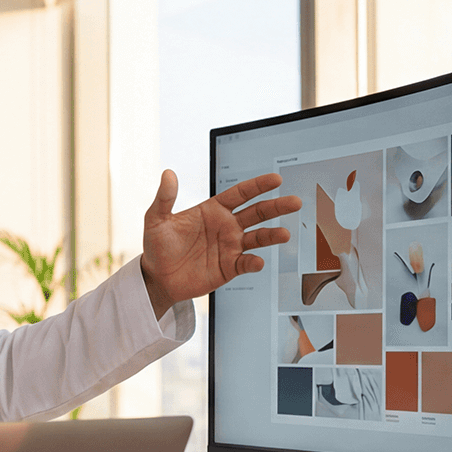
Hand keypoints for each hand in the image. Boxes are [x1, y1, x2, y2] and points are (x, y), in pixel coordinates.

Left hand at [139, 170, 298, 316]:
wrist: (158, 278)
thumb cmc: (157, 246)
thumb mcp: (156, 220)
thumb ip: (164, 198)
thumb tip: (168, 174)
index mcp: (213, 210)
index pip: (241, 193)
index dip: (258, 186)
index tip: (276, 179)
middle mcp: (227, 226)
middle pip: (257, 213)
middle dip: (277, 207)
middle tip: (295, 202)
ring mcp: (230, 247)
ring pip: (258, 238)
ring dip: (272, 235)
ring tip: (284, 234)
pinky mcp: (230, 268)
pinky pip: (246, 263)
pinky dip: (253, 262)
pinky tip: (258, 261)